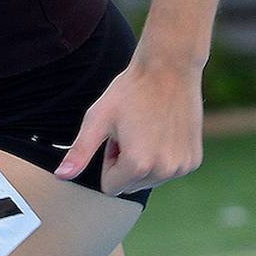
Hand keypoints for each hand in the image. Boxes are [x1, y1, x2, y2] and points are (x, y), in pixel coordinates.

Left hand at [54, 58, 203, 195]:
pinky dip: (162, 156)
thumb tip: (61, 176)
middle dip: (125, 163)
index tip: (116, 135)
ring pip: (150, 180)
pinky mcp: (194, 161)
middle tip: (131, 130)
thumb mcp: (97, 118)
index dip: (108, 159)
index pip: (110, 186)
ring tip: (146, 128)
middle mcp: (163, 171)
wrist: (168, 69)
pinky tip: (162, 129)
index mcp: (137, 165)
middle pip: (130, 185)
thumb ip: (79, 152)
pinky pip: (169, 171)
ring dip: (144, 160)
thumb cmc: (129, 91)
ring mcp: (182, 167)